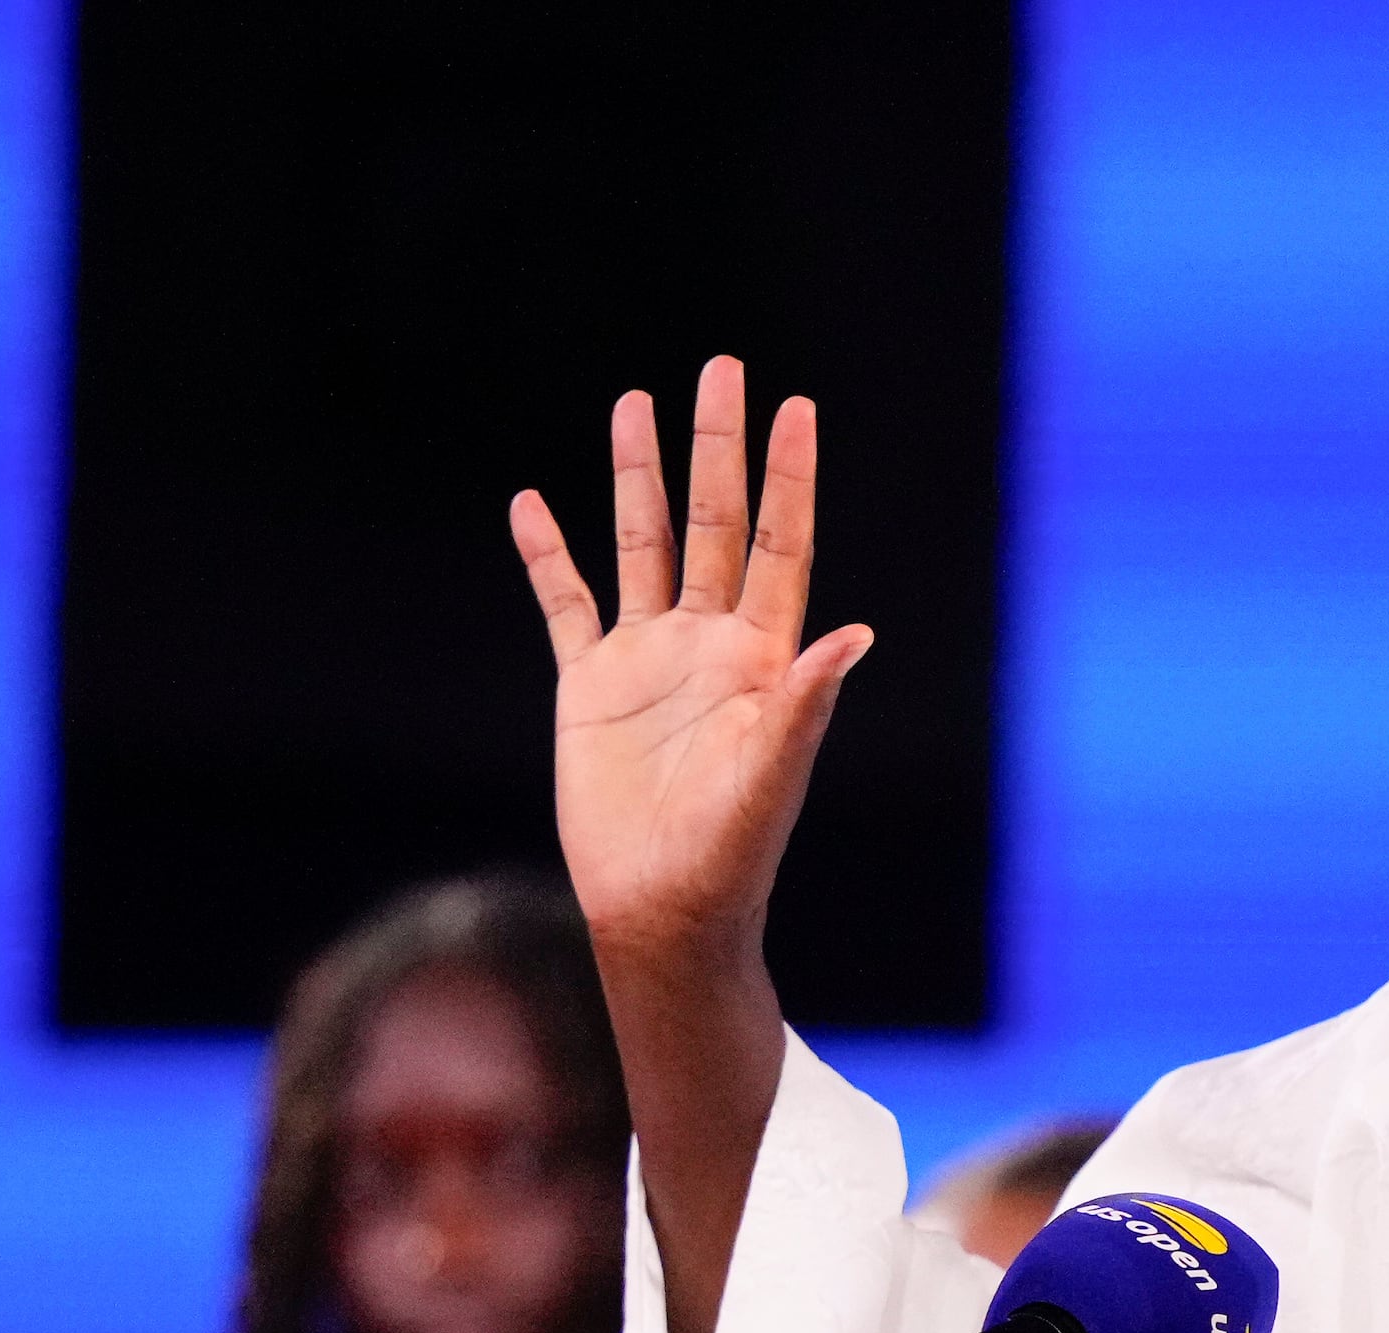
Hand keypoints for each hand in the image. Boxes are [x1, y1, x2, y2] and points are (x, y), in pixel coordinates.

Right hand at [512, 357, 871, 964]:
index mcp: (763, 657)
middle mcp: (709, 644)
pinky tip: (531, 504)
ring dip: (637, 477)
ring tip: (633, 403)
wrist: (662, 906)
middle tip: (720, 369)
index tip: (796, 408)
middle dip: (715, 447)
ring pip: (643, 544)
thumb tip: (857, 635)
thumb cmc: (731, 852)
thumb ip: (807, 703)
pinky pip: (565, 604)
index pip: (781, 544)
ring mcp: (649, 660)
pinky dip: (548, 555)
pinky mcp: (592, 688)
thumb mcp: (774, 773)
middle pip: (715, 522)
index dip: (788, 477)